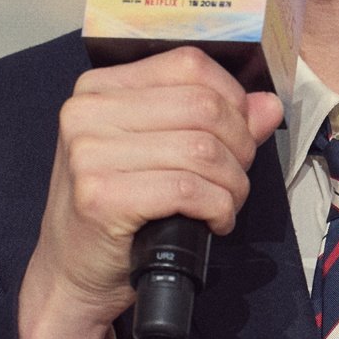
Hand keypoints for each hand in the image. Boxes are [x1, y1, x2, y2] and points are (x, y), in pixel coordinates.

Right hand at [18, 46, 284, 338]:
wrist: (71, 274)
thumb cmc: (117, 212)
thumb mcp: (161, 154)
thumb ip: (215, 123)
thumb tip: (267, 105)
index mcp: (99, 88)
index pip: (188, 64)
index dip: (231, 99)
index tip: (239, 136)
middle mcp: (86, 112)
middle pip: (203, 107)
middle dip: (240, 147)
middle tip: (235, 180)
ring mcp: (88, 153)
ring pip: (201, 149)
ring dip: (232, 184)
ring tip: (225, 205)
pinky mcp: (100, 195)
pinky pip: (188, 189)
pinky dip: (218, 208)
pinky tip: (213, 222)